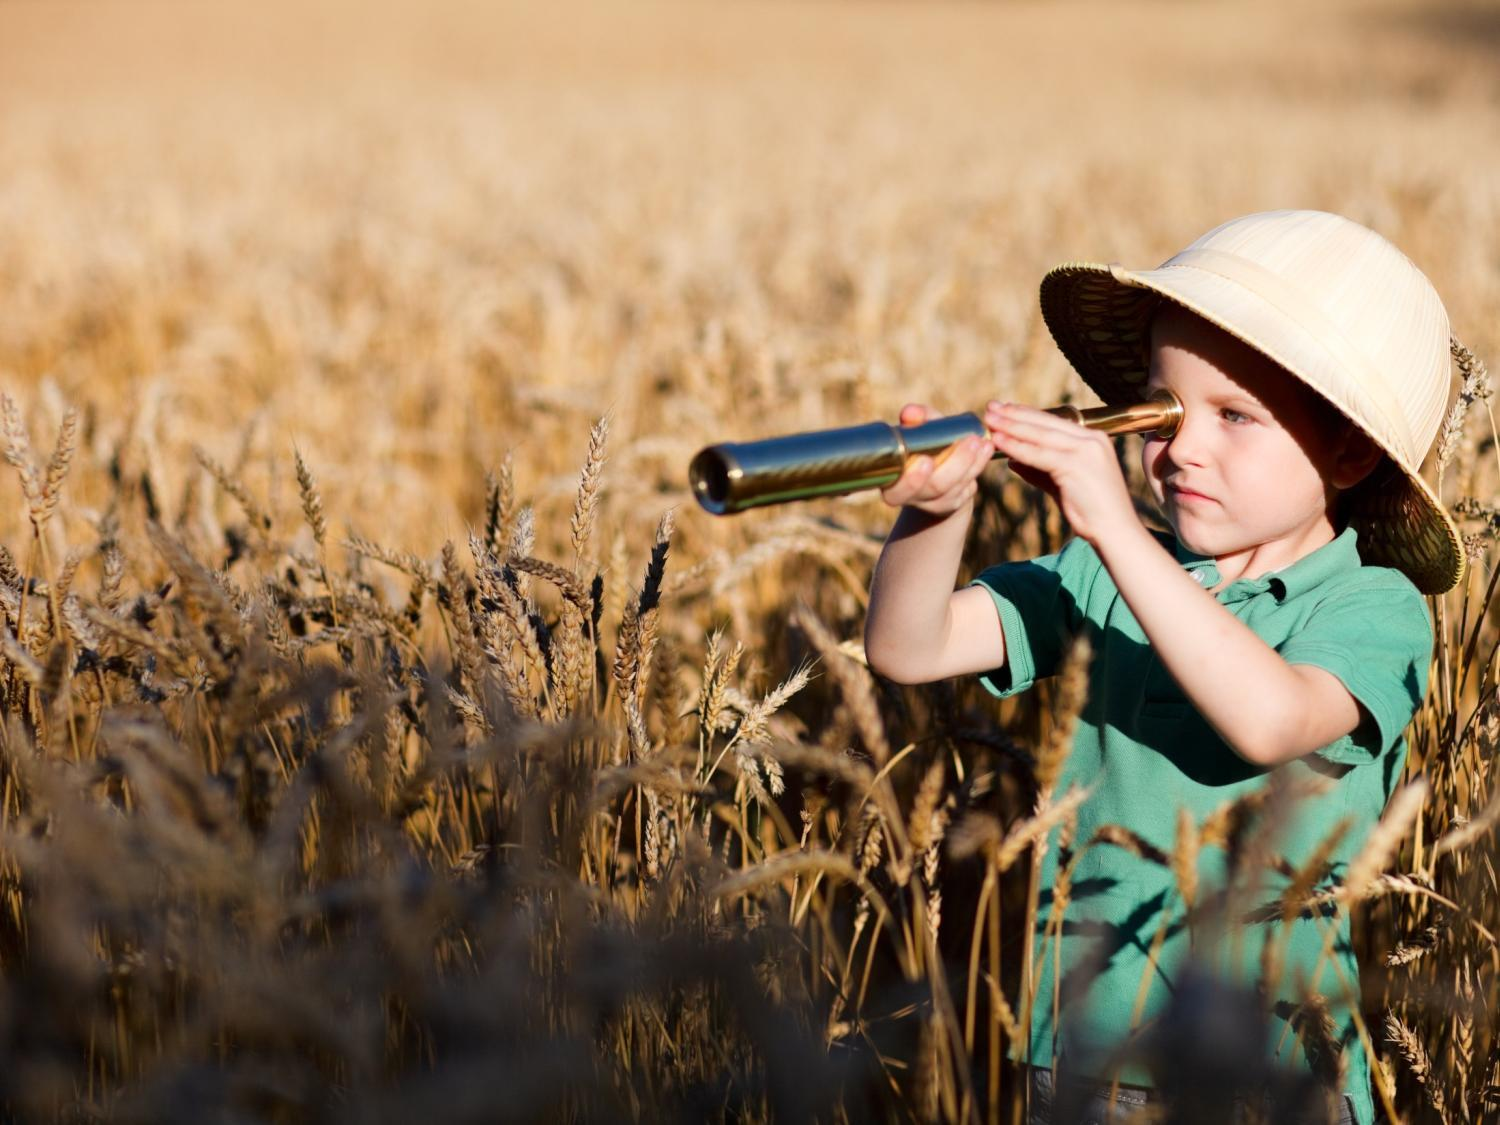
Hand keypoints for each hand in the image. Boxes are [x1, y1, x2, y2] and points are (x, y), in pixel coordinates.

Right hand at [879, 403, 995, 515]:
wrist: (930, 469)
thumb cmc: (919, 444)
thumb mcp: (917, 430)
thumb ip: (915, 420)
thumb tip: (910, 412)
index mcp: (892, 481)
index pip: (898, 490)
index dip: (912, 480)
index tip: (926, 461)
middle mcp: (910, 497)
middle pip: (934, 487)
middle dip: (956, 464)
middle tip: (971, 441)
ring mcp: (933, 503)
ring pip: (954, 488)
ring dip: (971, 462)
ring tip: (984, 441)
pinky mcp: (953, 503)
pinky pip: (966, 488)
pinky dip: (977, 467)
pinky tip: (986, 450)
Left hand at [986, 402, 1137, 544]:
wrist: (1115, 531)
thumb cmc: (1090, 511)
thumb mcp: (1062, 484)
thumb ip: (1039, 470)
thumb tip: (1012, 461)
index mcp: (1093, 439)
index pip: (1054, 422)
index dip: (1026, 414)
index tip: (1003, 408)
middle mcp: (1092, 439)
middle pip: (1046, 423)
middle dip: (1015, 414)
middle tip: (990, 407)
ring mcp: (1086, 450)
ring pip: (1041, 435)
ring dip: (1012, 427)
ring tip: (989, 421)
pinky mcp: (1077, 465)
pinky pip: (1040, 454)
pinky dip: (1017, 447)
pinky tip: (999, 442)